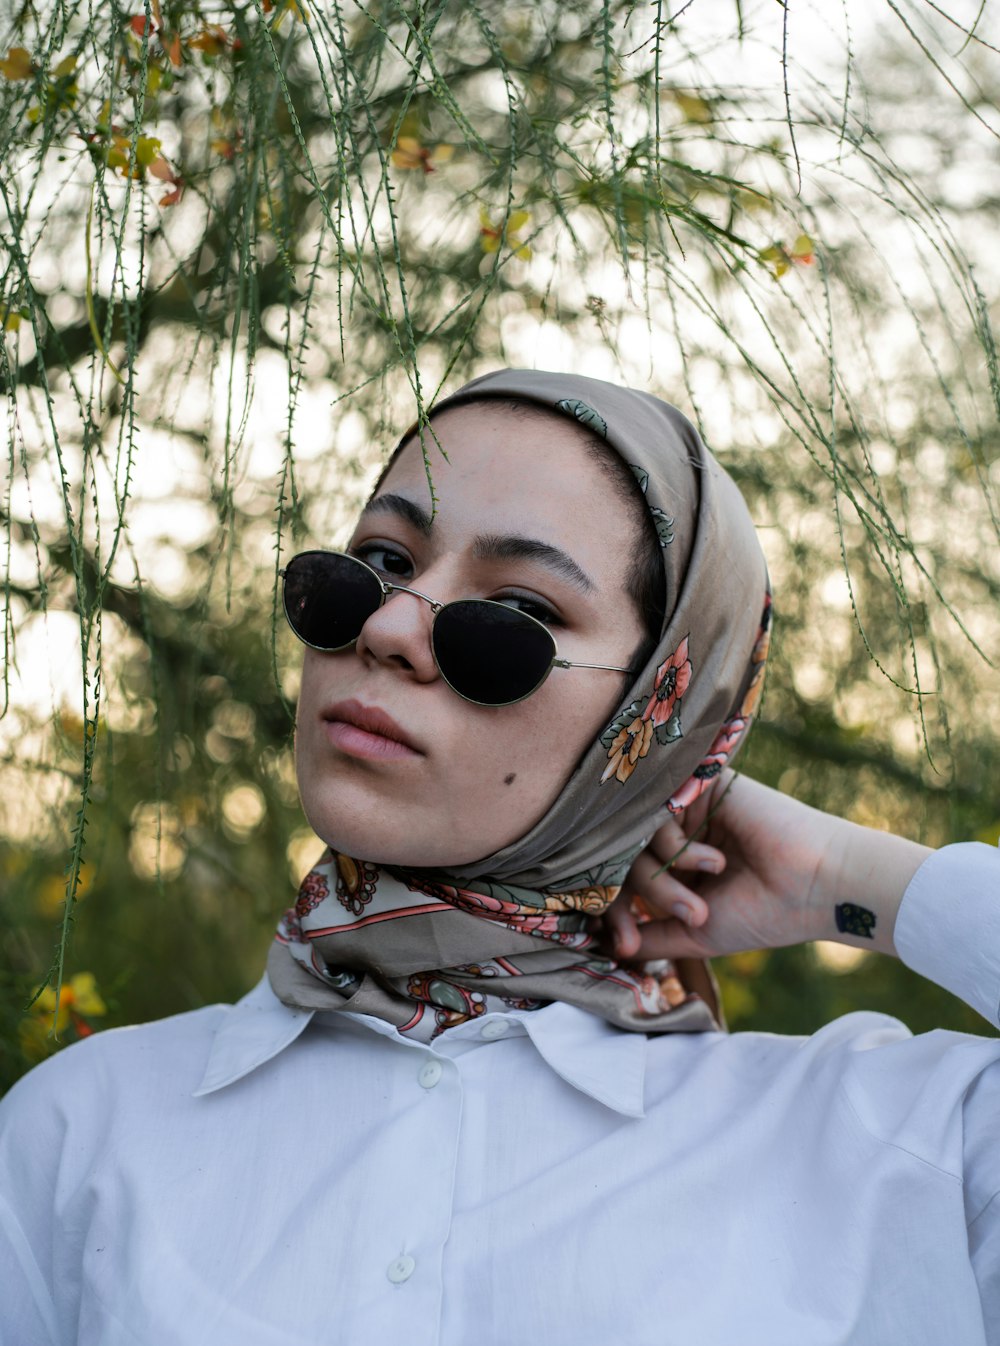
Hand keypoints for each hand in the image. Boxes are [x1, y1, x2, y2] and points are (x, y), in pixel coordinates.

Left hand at [601, 770, 930, 962]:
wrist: (813, 885)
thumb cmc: (761, 913)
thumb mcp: (695, 934)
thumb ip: (649, 937)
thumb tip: (598, 945)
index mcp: (672, 866)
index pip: (619, 880)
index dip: (615, 912)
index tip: (627, 942)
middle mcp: (674, 833)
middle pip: (623, 856)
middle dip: (643, 895)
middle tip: (687, 918)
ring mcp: (684, 808)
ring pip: (636, 836)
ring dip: (662, 877)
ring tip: (700, 902)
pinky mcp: (697, 783)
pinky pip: (655, 808)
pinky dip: (674, 844)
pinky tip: (713, 862)